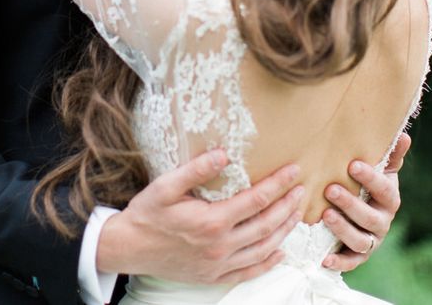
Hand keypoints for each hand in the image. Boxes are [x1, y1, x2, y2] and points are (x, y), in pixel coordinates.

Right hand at [97, 149, 303, 284]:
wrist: (129, 248)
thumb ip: (196, 169)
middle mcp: (220, 245)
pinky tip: (279, 251)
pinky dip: (268, 262)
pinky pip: (249, 272)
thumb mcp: (166, 185)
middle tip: (303, 190)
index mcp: (212, 221)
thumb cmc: (147, 214)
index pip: (256, 200)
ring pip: (263, 249)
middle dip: (288, 205)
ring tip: (297, 214)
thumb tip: (223, 154)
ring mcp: (219, 264)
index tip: (293, 171)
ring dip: (284, 230)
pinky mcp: (214, 276)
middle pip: (266, 225)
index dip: (278, 184)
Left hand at [321, 133, 410, 271]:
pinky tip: (325, 258)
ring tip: (325, 214)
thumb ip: (389, 155)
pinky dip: (339, 262)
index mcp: (389, 199)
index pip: (384, 190)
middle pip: (370, 217)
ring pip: (360, 240)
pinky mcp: (357, 256)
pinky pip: (350, 262)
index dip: (370, 178)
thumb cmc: (367, 186)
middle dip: (350, 204)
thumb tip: (403, 135)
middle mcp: (382, 222)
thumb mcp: (380, 170)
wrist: (361, 214)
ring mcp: (371, 241)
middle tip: (330, 189)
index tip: (352, 165)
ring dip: (343, 229)